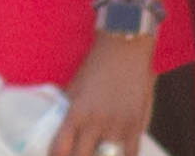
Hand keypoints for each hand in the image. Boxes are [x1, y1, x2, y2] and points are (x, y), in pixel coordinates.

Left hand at [50, 29, 157, 155]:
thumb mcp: (74, 87)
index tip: (58, 155)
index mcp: (75, 113)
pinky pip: (131, 153)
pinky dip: (125, 155)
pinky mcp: (136, 125)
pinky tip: (119, 152)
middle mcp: (95, 123)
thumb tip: (60, 126)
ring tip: (99, 148)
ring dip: (101, 155)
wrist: (124, 49)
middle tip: (79, 151)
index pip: (60, 149)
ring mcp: (117, 126)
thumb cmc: (97, 65)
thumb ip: (68, 109)